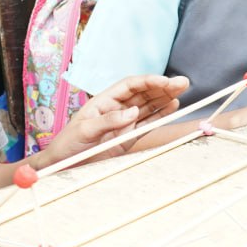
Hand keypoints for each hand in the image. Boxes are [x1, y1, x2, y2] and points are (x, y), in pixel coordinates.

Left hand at [43, 74, 189, 163]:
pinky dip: (161, 115)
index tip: (164, 81)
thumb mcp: (84, 130)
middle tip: (183, 82)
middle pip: (144, 93)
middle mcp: (117, 109)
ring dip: (166, 97)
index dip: (148, 81)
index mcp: (104, 101)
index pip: (130, 86)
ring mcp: (125, 123)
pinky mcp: (129, 137)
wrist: (64, 165)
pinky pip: (148, 124)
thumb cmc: (68, 144)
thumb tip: (133, 112)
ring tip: (182, 90)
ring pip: (149, 106)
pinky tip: (173, 106)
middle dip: (163, 86)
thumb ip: (108, 121)